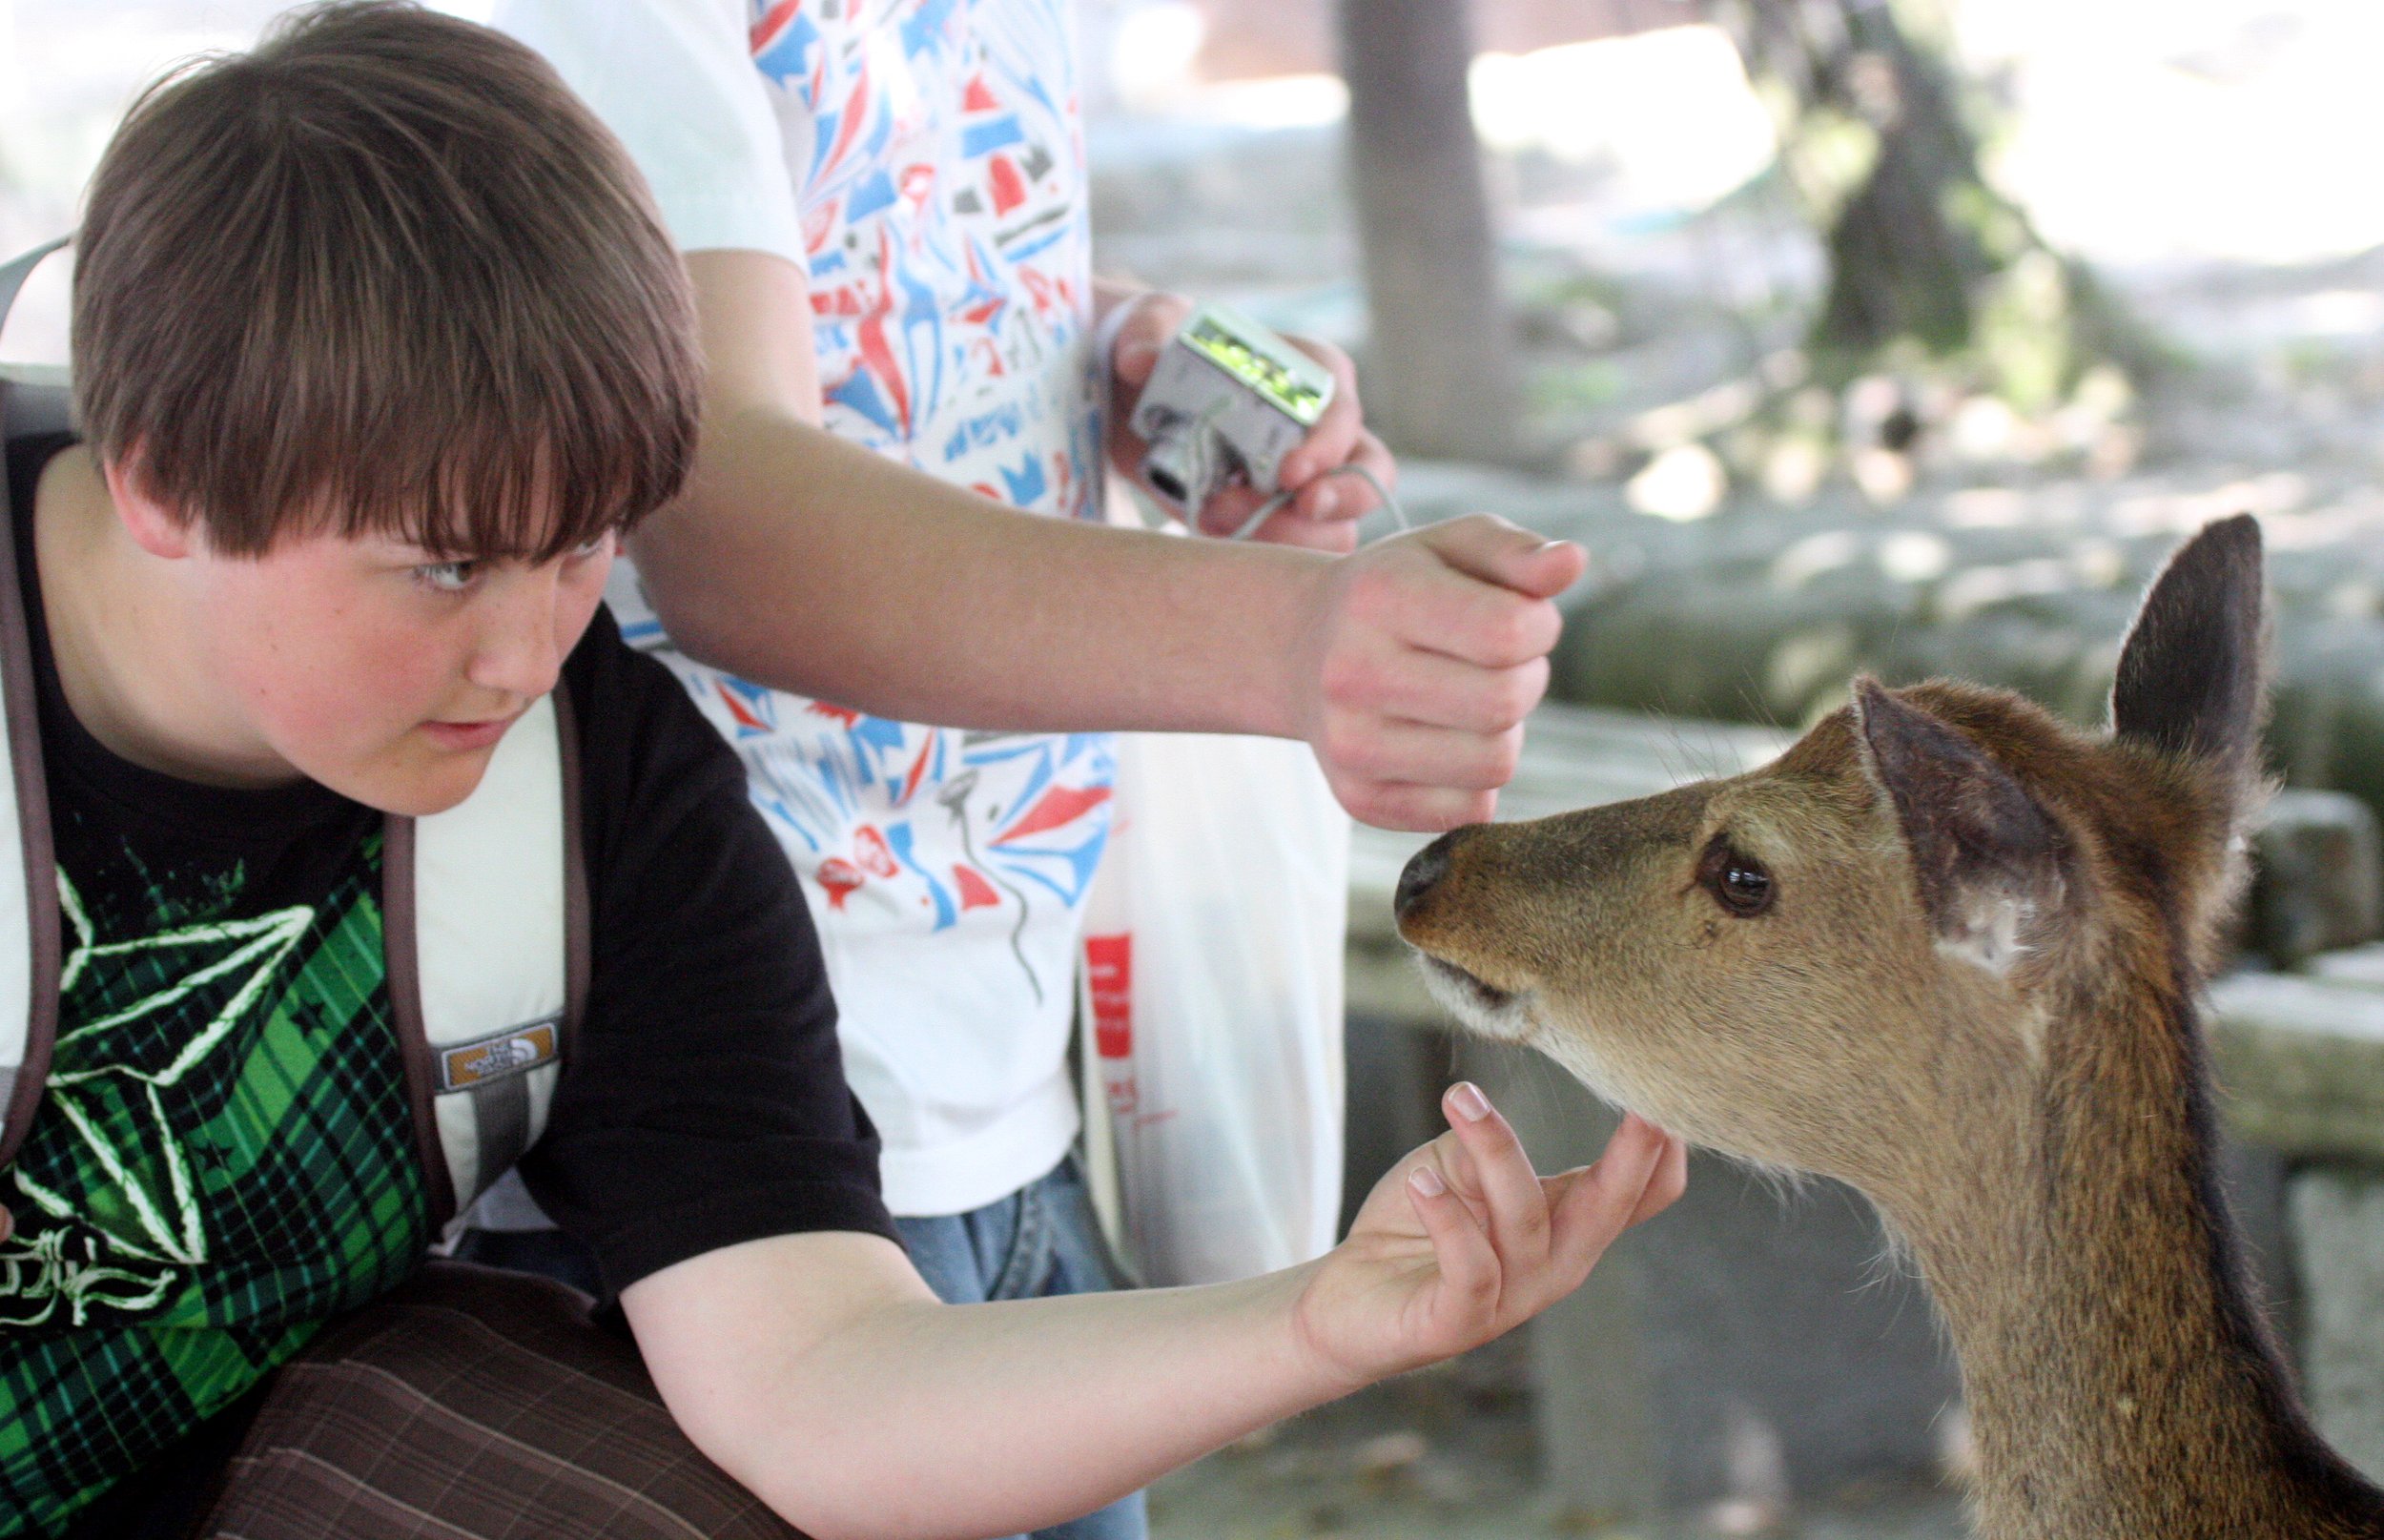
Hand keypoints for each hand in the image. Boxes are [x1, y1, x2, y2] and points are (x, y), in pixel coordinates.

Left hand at [1105, 290, 1393, 552]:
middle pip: (1369, 475)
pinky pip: (1294, 548)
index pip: (1344, 413)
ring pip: (1337, 525)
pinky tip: (1210, 524)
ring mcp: (1309, 479)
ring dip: (1286, 533)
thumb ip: (1149, 331)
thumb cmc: (1168, 346)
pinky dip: (1257, 548)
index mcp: (1313, 373)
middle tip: (1290, 510)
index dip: (1327, 447)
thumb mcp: (1154, 324)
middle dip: (1337, 501)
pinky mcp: (1280, 517)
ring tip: (1216, 512)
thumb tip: (1139, 359)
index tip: (1288, 475)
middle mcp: (1326, 429)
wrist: (1141, 397)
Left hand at [1291, 1085, 1686, 1390]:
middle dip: (1632, 1154)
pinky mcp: (1459, 1323)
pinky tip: (1422, 1182)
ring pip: (1525, 1219)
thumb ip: (1490, 1146)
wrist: (1347, 1298)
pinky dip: (1448, 1218)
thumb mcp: (1459, 1167)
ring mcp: (1512, 1297)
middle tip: (1644, 1104)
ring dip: (1495, 1151)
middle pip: (1611, 1208)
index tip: (1667, 1085)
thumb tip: (1494, 1118)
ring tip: (1459, 1100)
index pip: (1643, 1192)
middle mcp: (1556, 1262)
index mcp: (1568, 1222)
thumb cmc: (1417, 1222)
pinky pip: (1470, 1268)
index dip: (1663, 1148)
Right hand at [1294, 513, 1588, 830]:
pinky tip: (1445, 740)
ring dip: (1505, 732)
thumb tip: (1572, 564)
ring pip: (1494, 765)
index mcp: (1379, 596)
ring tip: (1471, 700)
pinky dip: (1476, 778)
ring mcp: (1350, 745)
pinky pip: (1471, 810)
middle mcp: (1353, 673)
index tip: (1521, 618)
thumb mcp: (1453, 548)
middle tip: (1499, 663)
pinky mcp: (1360, 800)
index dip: (1540, 626)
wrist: (1301, 650)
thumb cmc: (1399, 591)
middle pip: (1505, 703)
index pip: (1509, 633)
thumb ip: (1518, 552)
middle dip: (1526, 679)